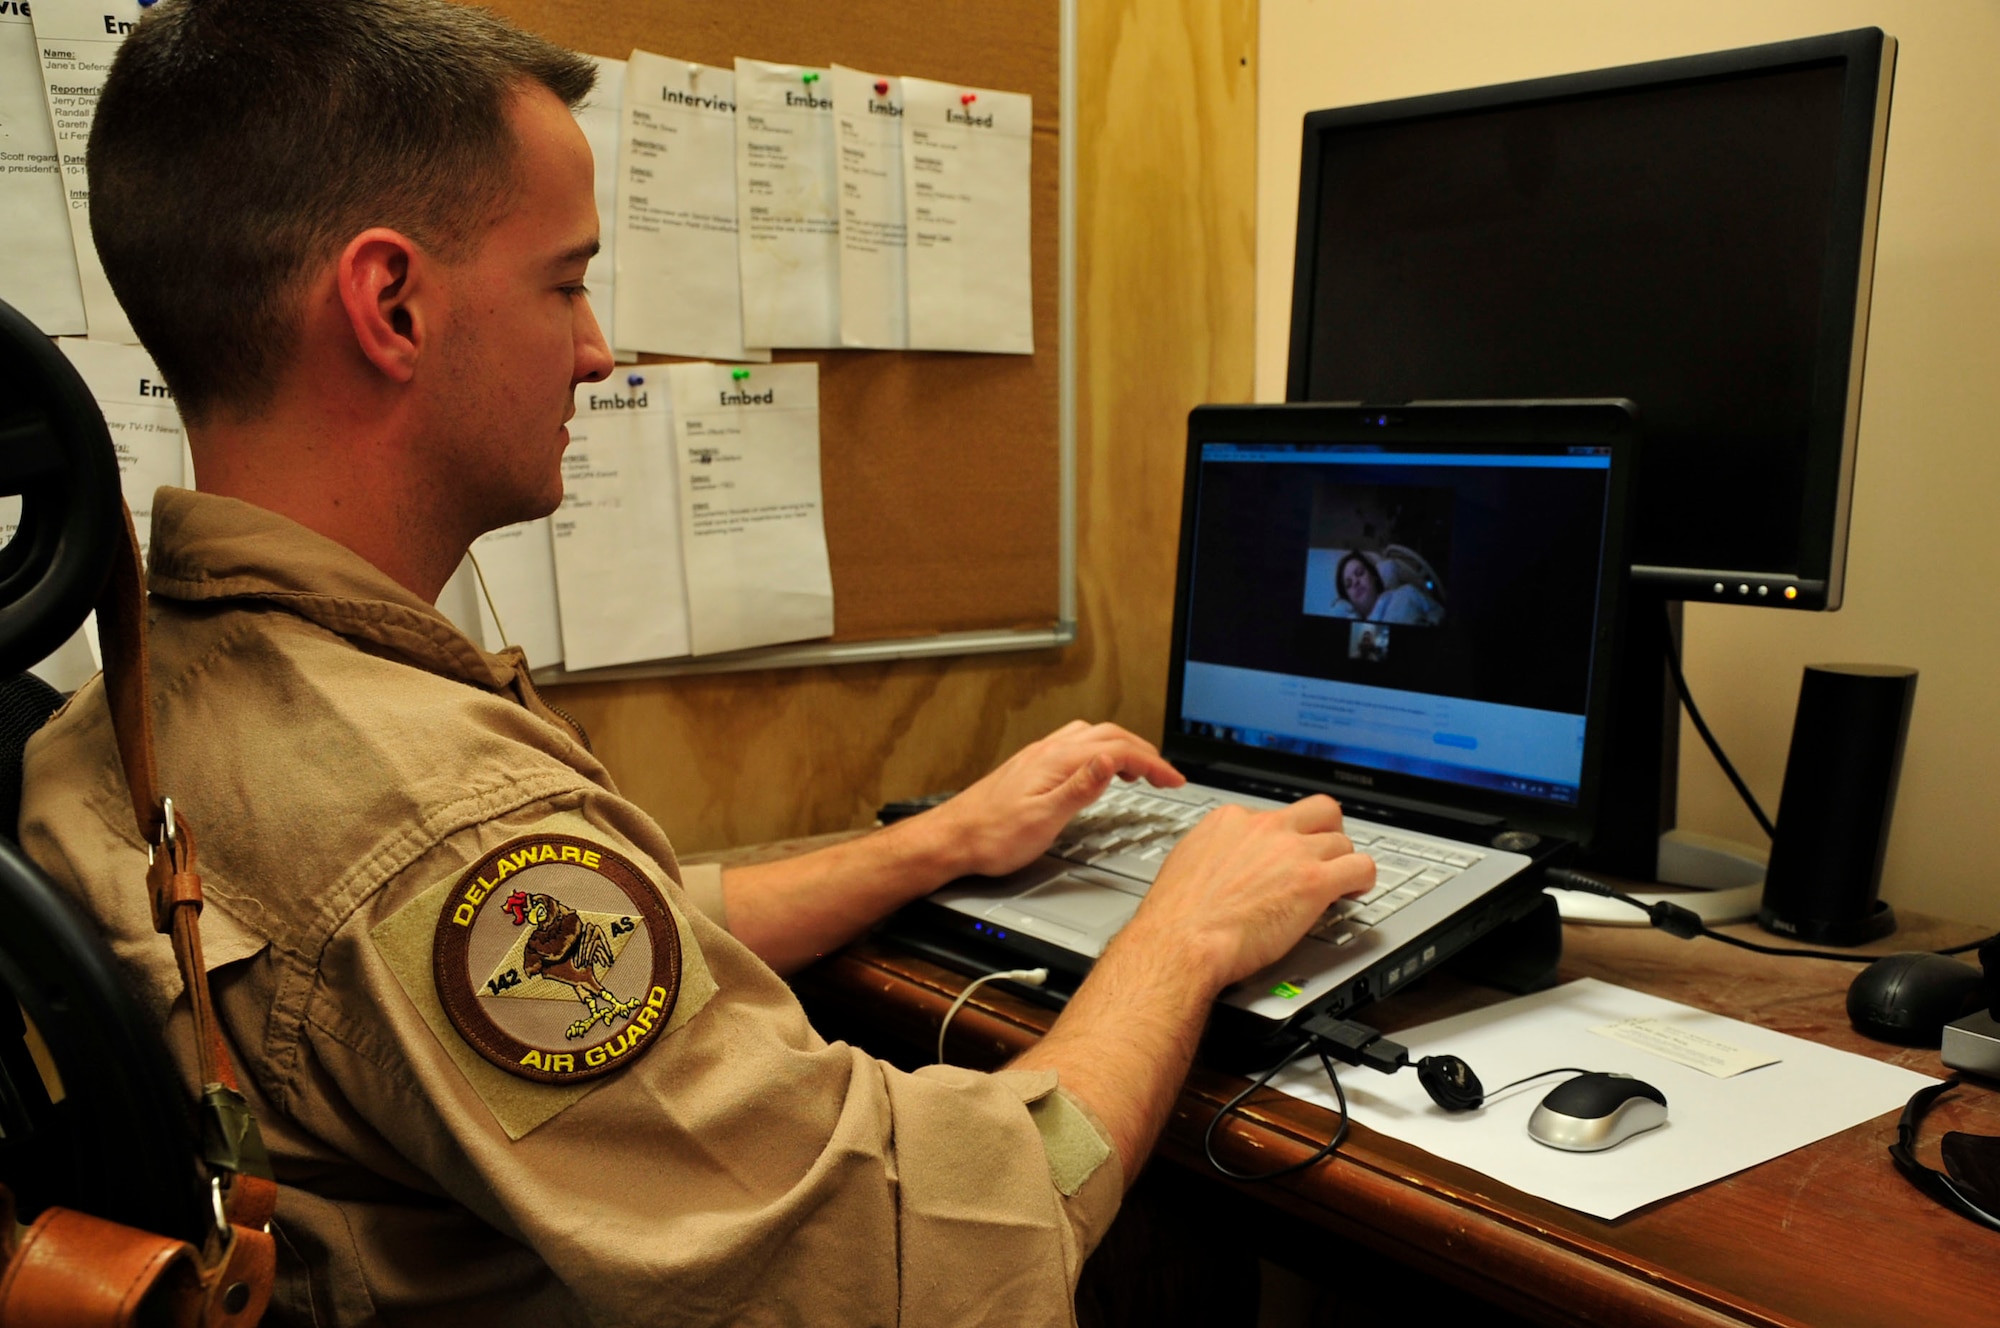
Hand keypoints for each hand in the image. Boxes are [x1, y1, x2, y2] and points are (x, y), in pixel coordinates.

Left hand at [919, 720, 1183, 878]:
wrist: (952, 839)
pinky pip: (1074, 746)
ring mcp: (1037, 757)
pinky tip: (1096, 770)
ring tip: (1138, 769)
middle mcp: (1047, 752)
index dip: (1152, 763)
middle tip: (1166, 774)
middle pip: (1108, 736)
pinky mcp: (1030, 767)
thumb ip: (1080, 789)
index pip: (1118, 751)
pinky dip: (1099, 752)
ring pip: (1091, 736)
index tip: (1174, 780)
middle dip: (1143, 751)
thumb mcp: (1043, 819)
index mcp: (1056, 762)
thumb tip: (1111, 761)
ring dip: (1121, 747)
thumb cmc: (991, 836)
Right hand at [1118, 795, 1373, 992]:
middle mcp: (1266, 827)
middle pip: (1319, 811)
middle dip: (1327, 832)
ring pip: (1343, 841)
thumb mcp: (1189, 864)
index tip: (1286, 855)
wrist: (1182, 941)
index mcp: (1231, 820)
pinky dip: (1363, 879)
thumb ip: (1216, 854)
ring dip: (1342, 863)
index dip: (1286, 838)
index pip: (1275, 815)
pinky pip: (1361, 867)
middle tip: (1325, 855)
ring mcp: (1293, 851)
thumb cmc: (1178, 918)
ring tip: (1338, 883)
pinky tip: (1353, 892)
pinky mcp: (1315, 880)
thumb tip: (1225, 863)